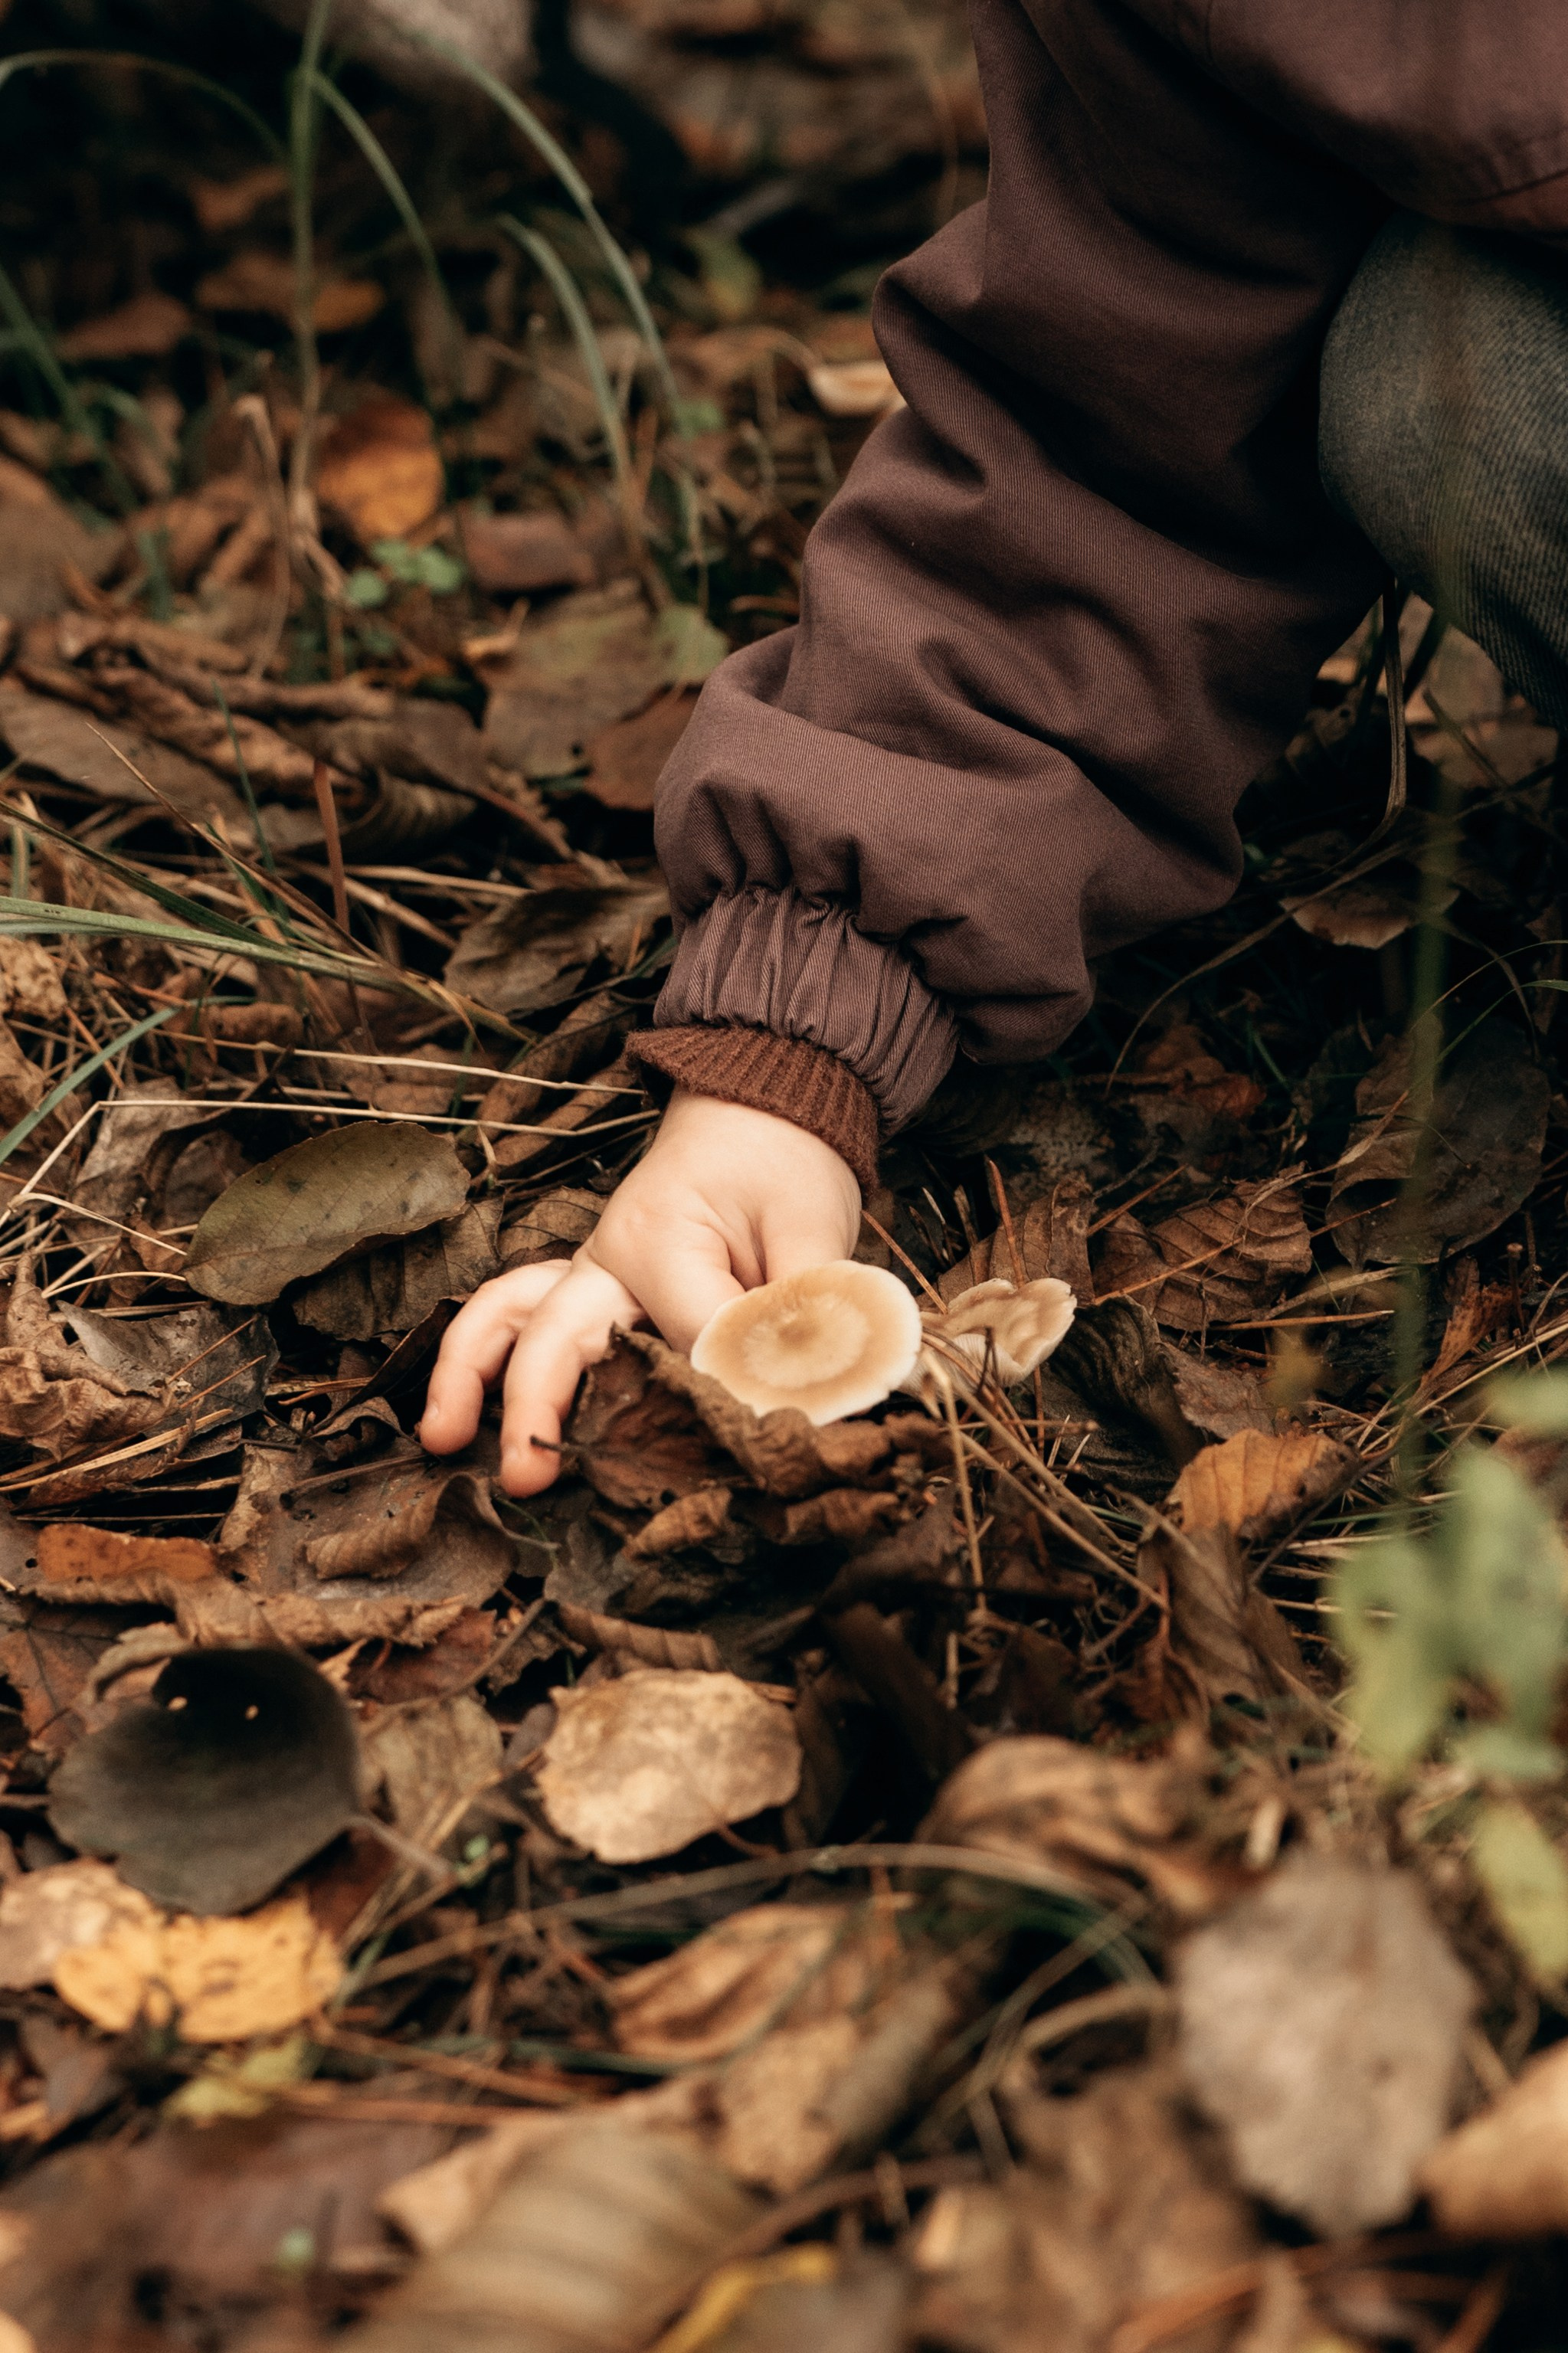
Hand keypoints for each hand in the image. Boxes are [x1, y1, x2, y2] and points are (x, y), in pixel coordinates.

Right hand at [419, 1088, 861, 1496]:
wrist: (761, 1108)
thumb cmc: (783, 1162)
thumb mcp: (810, 1229)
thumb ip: (804, 1313)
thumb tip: (806, 1395)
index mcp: (660, 1242)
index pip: (686, 1342)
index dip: (728, 1388)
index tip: (769, 1427)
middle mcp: (607, 1257)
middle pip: (552, 1335)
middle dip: (531, 1408)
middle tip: (523, 1479)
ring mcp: (591, 1270)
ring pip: (509, 1314)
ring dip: (467, 1373)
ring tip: (439, 1438)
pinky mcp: (593, 1284)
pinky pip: (525, 1314)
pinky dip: (489, 1355)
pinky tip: (470, 1407)